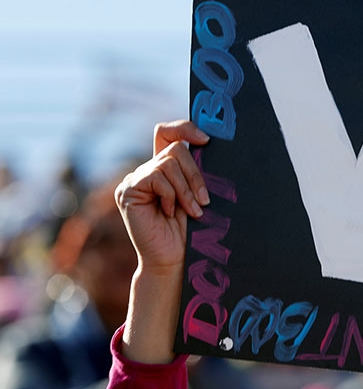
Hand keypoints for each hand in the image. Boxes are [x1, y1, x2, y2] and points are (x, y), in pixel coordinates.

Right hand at [116, 121, 209, 363]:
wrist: (175, 259)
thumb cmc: (191, 231)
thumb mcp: (199, 194)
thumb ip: (197, 171)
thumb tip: (210, 142)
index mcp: (165, 168)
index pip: (168, 133)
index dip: (185, 128)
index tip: (206, 140)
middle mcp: (147, 170)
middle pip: (175, 149)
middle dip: (195, 174)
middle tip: (204, 200)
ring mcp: (135, 179)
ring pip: (169, 163)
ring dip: (186, 189)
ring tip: (191, 211)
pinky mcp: (127, 190)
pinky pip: (156, 177)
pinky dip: (171, 195)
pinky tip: (171, 212)